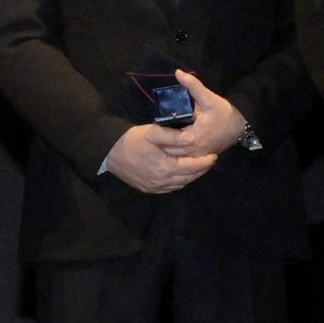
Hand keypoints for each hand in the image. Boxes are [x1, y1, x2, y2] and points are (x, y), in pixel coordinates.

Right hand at [103, 124, 218, 193]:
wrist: (109, 154)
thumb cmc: (131, 141)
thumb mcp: (151, 132)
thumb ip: (173, 135)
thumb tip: (193, 138)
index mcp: (166, 167)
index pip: (193, 167)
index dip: (205, 162)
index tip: (214, 156)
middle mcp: (163, 181)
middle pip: (189, 178)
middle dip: (201, 170)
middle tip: (209, 161)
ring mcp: (155, 187)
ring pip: (181, 184)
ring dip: (191, 177)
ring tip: (197, 167)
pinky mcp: (148, 189)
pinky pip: (170, 189)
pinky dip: (179, 182)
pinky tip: (181, 176)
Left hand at [157, 69, 246, 153]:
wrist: (240, 126)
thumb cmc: (223, 112)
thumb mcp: (208, 98)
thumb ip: (193, 85)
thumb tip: (178, 72)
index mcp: (193, 136)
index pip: (167, 139)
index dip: (157, 134)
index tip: (150, 127)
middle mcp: (194, 150)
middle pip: (168, 152)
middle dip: (158, 145)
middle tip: (149, 137)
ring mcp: (197, 157)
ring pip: (174, 160)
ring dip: (164, 152)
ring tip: (155, 144)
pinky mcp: (200, 159)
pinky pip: (182, 163)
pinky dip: (174, 158)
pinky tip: (168, 151)